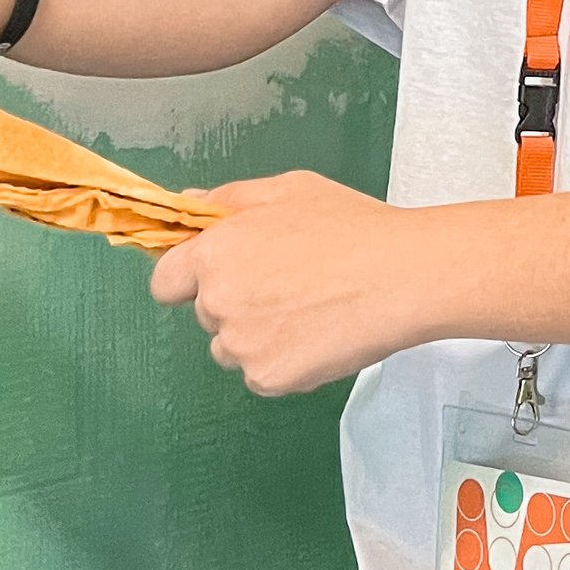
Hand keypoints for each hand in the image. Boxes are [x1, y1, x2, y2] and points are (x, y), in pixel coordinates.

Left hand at [151, 169, 436, 395]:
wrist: (404, 276)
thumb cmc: (355, 228)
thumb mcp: (290, 191)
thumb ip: (230, 200)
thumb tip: (189, 203)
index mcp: (216, 252)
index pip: (165, 282)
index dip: (189, 280)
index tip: (219, 277)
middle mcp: (218, 301)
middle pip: (206, 315)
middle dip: (237, 304)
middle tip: (290, 286)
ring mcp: (242, 345)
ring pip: (233, 349)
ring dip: (259, 337)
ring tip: (311, 311)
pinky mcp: (270, 378)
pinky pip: (263, 375)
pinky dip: (286, 363)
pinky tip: (321, 336)